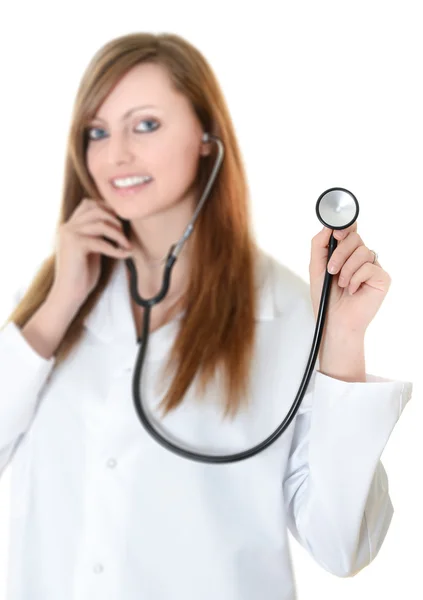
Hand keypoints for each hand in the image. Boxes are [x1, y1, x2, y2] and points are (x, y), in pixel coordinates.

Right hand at [51, 198, 132, 307]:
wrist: (69, 294)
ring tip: (127, 245)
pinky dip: (117, 249)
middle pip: (95, 209)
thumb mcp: (91, 249)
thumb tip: (117, 223)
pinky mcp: (75, 245)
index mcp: (69, 226)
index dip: (107, 209)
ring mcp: (69, 235)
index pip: (88, 204)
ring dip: (119, 234)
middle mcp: (67, 227)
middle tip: (124, 235)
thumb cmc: (82, 275)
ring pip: (101, 223)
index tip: (120, 223)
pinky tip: (125, 255)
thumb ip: (97, 234)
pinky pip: (102, 242)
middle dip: (114, 220)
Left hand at [309, 222, 390, 336]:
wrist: (334, 321)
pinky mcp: (382, 278)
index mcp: (347, 253)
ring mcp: (373, 267)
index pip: (350, 231)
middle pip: (355, 238)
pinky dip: (356, 279)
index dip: (345, 227)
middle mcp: (362, 258)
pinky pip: (370, 267)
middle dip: (340, 253)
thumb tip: (329, 226)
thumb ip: (320, 245)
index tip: (336, 234)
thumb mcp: (316, 267)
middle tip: (331, 270)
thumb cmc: (326, 297)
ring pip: (363, 252)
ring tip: (341, 284)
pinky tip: (352, 290)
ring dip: (346, 269)